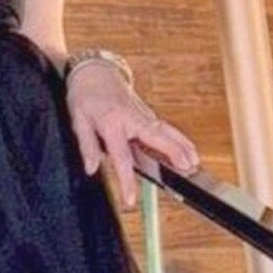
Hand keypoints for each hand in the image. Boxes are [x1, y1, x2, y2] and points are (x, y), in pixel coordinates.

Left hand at [66, 63, 198, 209]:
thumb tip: (92, 169)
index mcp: (112, 123)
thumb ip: (86, 146)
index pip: (122, 157)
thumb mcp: (78, 120)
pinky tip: (188, 151)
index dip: (127, 180)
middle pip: (156, 138)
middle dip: (173, 152)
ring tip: (194, 163)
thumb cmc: (85, 96)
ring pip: (166, 132)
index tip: (131, 200)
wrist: (95, 72)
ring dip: (182, 146)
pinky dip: (178, 140)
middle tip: (187, 168)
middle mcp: (132, 119)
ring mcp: (142, 115)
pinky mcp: (147, 115)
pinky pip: (164, 129)